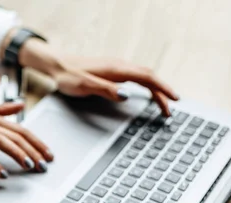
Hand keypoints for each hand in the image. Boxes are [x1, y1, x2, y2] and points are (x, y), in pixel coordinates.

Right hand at [0, 103, 52, 177]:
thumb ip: (1, 109)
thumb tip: (21, 105)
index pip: (20, 128)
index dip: (36, 141)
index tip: (48, 153)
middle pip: (14, 136)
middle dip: (33, 150)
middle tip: (45, 164)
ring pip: (1, 143)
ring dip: (18, 155)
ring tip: (30, 166)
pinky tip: (3, 173)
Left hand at [17, 38, 178, 115]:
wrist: (56, 64)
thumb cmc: (68, 76)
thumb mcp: (85, 85)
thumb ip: (106, 90)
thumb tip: (127, 96)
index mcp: (117, 69)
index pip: (147, 77)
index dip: (163, 89)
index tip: (174, 100)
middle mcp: (120, 65)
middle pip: (149, 77)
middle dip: (162, 92)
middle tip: (170, 110)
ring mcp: (116, 67)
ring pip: (143, 76)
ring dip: (155, 89)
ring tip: (162, 104)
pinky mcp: (111, 71)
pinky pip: (135, 77)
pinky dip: (145, 85)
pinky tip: (145, 93)